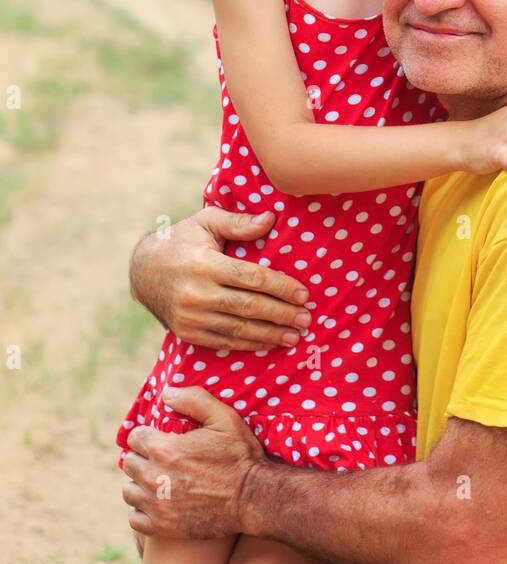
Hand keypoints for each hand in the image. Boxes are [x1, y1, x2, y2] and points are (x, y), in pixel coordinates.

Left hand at [121, 387, 264, 540]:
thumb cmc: (240, 456)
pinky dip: (142, 511)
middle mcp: (153, 477)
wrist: (253, 499)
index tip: (158, 439)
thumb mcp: (224, 418)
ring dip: (139, 484)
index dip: (146, 436)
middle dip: (143, 459)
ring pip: (128, 492)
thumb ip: (194, 400)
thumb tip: (167, 393)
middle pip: (129, 464)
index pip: (134, 437)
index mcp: (164, 449)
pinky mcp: (162, 527)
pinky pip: (134, 518)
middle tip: (161, 460)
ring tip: (157, 482)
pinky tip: (157, 503)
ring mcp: (156, 505)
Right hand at [130, 206, 312, 350]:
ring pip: (238, 329)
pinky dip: (249, 344)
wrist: (143, 271)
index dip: (280, 287)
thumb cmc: (181, 241)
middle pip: (249, 307)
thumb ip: (238, 223)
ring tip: (295, 335)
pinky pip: (223, 342)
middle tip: (307, 318)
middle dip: (281, 314)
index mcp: (205, 264)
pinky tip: (269, 342)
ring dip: (270, 334)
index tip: (303, 293)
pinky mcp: (187, 333)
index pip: (251, 278)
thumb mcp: (206, 222)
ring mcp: (191, 317)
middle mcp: (197, 293)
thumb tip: (271, 219)